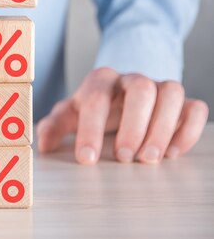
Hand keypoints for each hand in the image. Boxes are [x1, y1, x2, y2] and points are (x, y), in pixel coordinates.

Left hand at [37, 67, 208, 164]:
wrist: (119, 93)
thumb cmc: (91, 108)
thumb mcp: (68, 114)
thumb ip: (53, 127)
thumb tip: (42, 144)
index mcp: (100, 81)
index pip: (96, 99)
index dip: (90, 130)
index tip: (87, 159)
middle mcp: (131, 79)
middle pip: (141, 88)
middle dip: (133, 125)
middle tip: (124, 158)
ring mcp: (159, 87)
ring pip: (171, 93)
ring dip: (163, 128)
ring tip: (148, 159)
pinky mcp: (181, 102)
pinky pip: (195, 108)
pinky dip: (188, 130)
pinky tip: (173, 154)